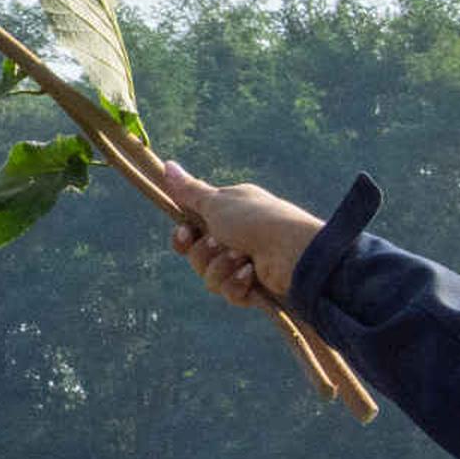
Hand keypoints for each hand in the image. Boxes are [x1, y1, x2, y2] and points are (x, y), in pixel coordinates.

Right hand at [151, 156, 321, 309]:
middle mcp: (236, 237)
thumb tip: (167, 165)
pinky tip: (251, 275)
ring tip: (242, 258)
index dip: (183, 237)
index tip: (184, 233)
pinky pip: (229, 293)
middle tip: (219, 242)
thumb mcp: (216, 202)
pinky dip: (237, 284)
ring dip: (222, 268)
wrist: (292, 251)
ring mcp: (245, 263)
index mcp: (227, 213)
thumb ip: (189, 191)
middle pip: (197, 257)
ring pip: (210, 278)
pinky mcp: (254, 288)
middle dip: (204, 253)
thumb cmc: (255, 220)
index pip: (191, 231)